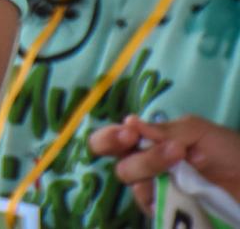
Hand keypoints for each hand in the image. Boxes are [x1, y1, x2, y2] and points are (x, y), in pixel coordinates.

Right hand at [89, 114, 239, 213]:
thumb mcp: (198, 130)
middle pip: (122, 168)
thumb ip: (165, 129)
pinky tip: (188, 193)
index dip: (109, 139)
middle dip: (144, 159)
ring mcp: (159, 194)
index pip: (109, 143)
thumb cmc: (227, 151)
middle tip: (175, 151)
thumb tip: (130, 122)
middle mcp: (146, 170)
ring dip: (159, 175)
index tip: (129, 134)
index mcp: (146, 144)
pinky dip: (169, 200)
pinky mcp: (171, 214)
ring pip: (138, 190)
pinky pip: (156, 210)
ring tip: (188, 168)